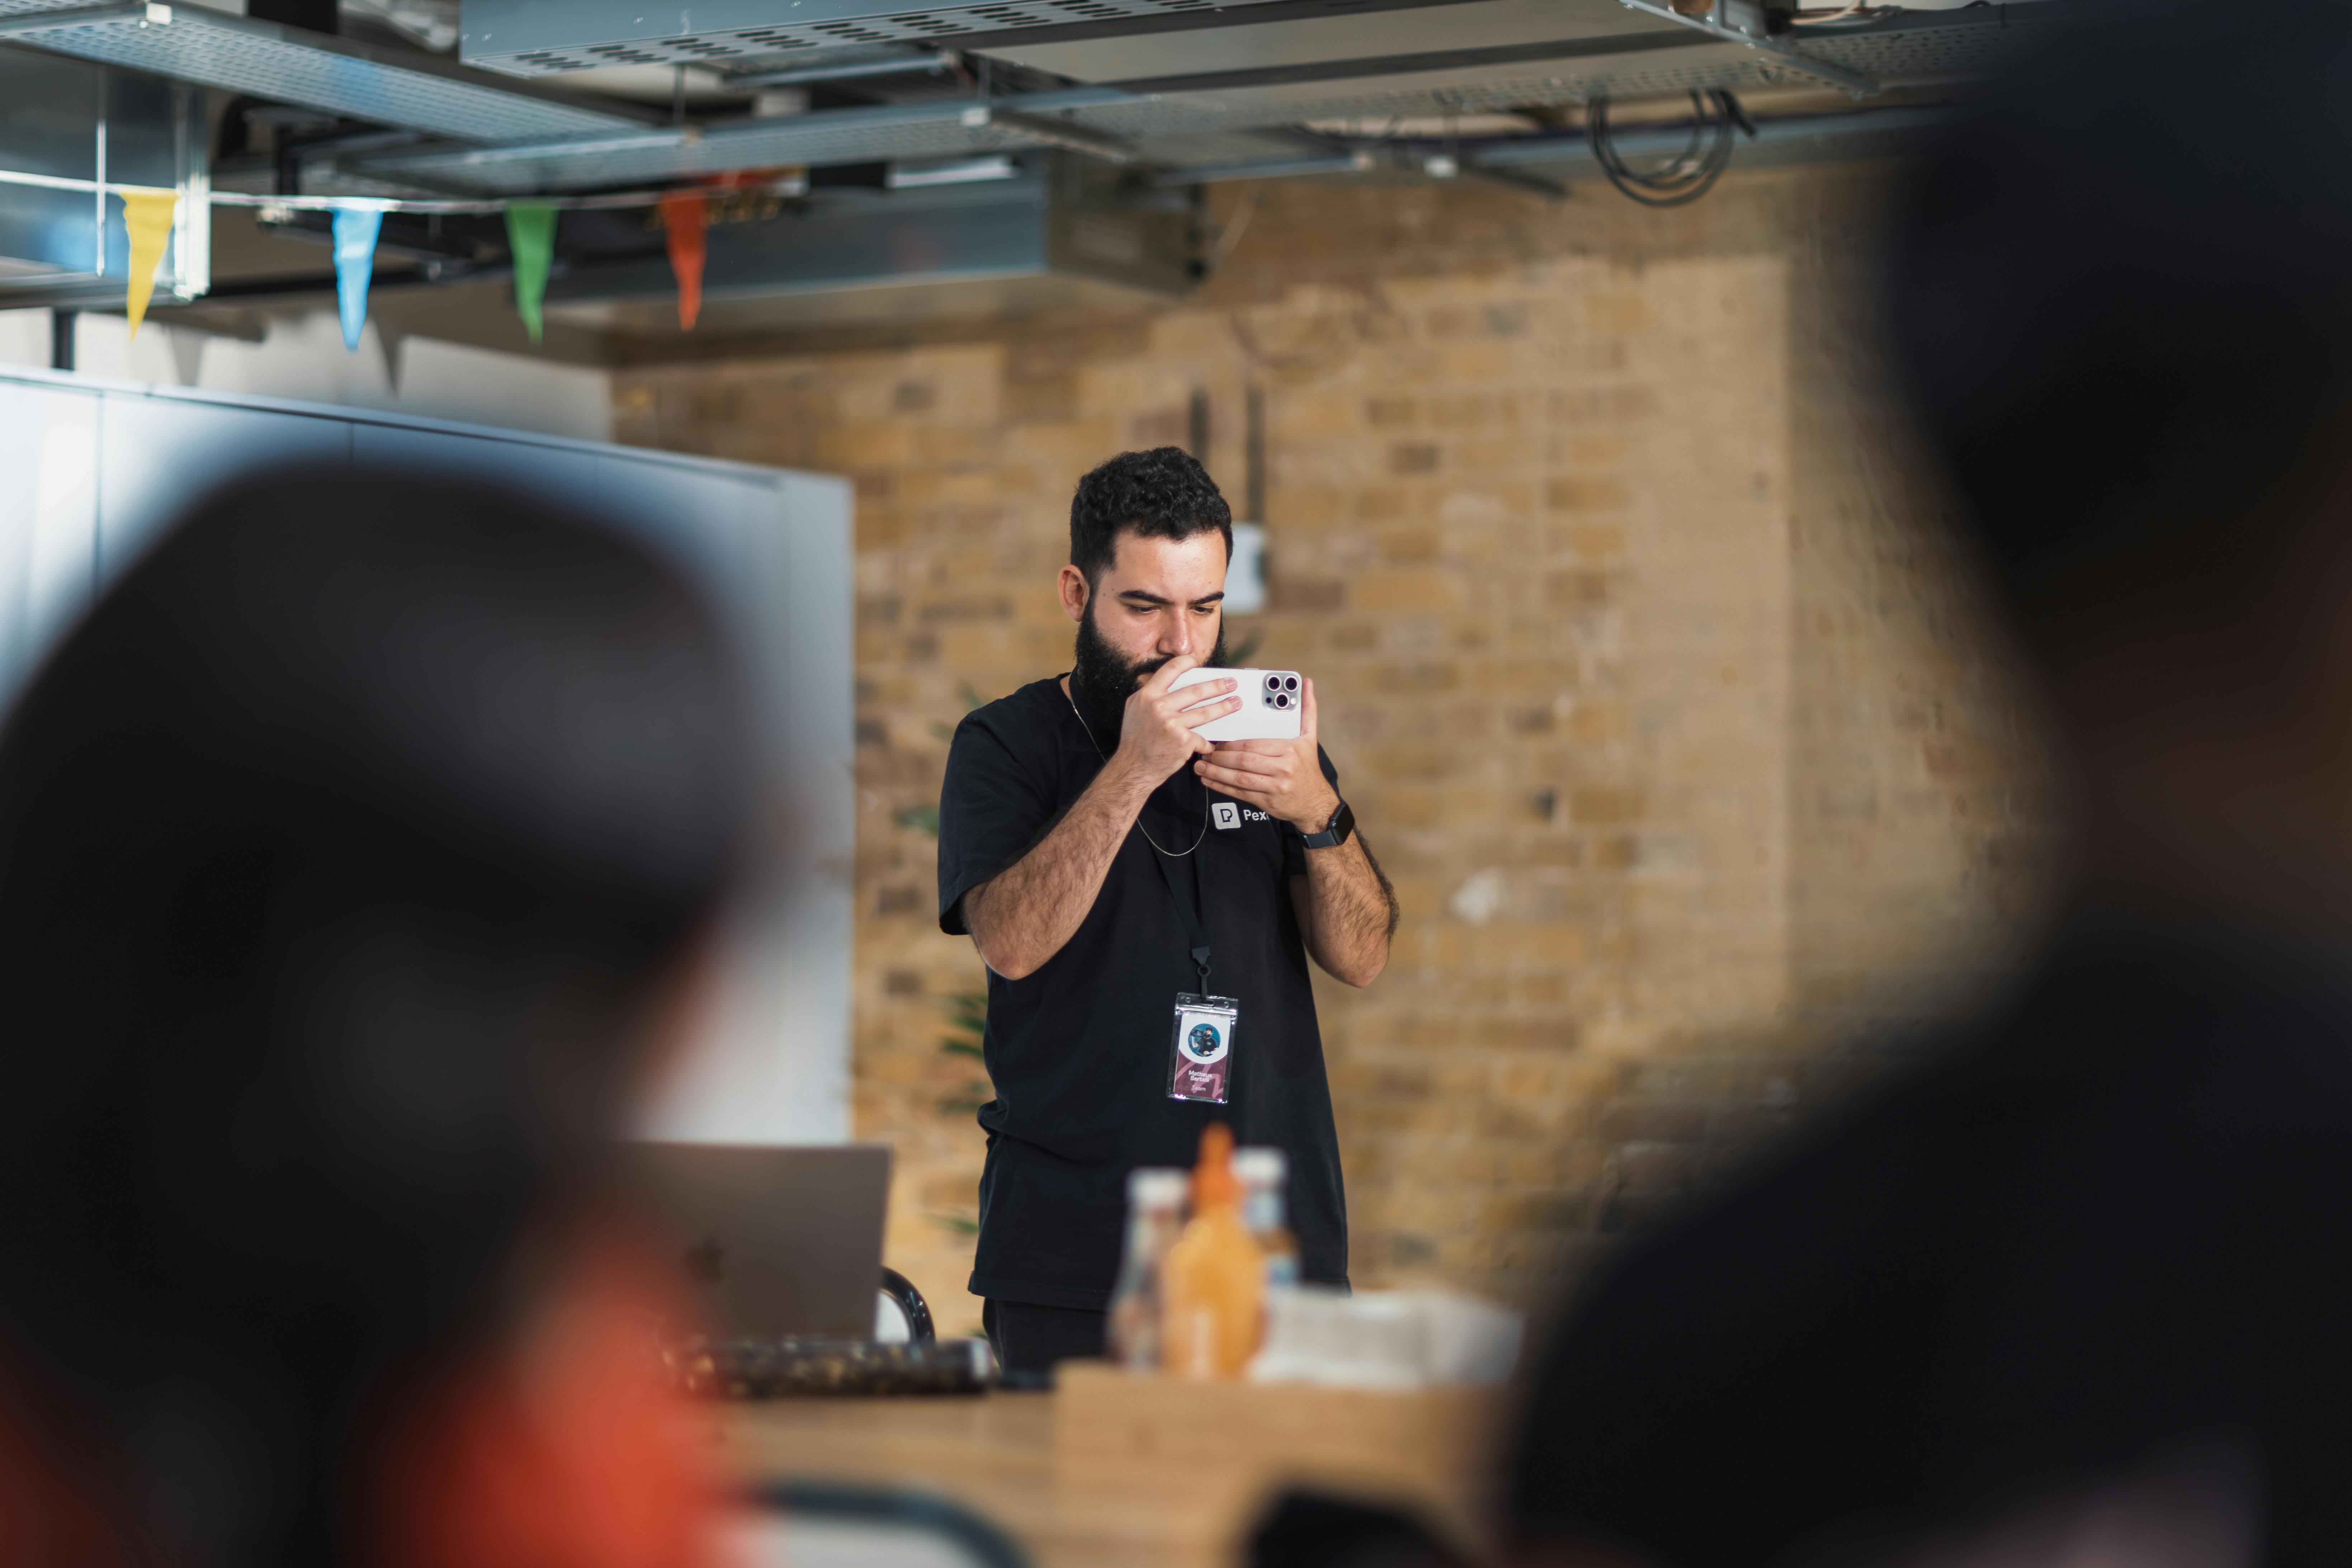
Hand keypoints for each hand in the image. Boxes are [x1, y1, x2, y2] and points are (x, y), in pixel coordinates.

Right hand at [1111, 658, 1238, 782]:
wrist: (1133, 768)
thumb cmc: (1134, 740)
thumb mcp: (1134, 710)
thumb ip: (1147, 694)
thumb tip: (1161, 679)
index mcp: (1147, 695)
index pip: (1171, 670)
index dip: (1187, 662)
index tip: (1199, 662)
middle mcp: (1159, 706)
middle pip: (1196, 691)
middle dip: (1218, 685)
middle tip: (1231, 683)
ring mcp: (1172, 723)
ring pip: (1205, 712)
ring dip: (1224, 707)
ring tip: (1235, 703)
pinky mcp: (1183, 740)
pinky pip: (1202, 738)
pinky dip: (1207, 743)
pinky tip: (1213, 744)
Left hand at [1193, 677, 1340, 831]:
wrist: (1316, 803)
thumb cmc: (1308, 768)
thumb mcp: (1310, 737)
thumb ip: (1307, 709)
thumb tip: (1306, 683)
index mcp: (1288, 749)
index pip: (1252, 744)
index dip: (1230, 744)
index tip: (1217, 743)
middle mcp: (1282, 768)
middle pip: (1243, 760)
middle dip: (1219, 757)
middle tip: (1205, 753)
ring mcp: (1274, 787)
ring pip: (1238, 778)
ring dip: (1216, 772)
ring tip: (1201, 766)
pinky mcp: (1266, 802)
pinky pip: (1240, 793)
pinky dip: (1222, 787)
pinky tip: (1209, 781)